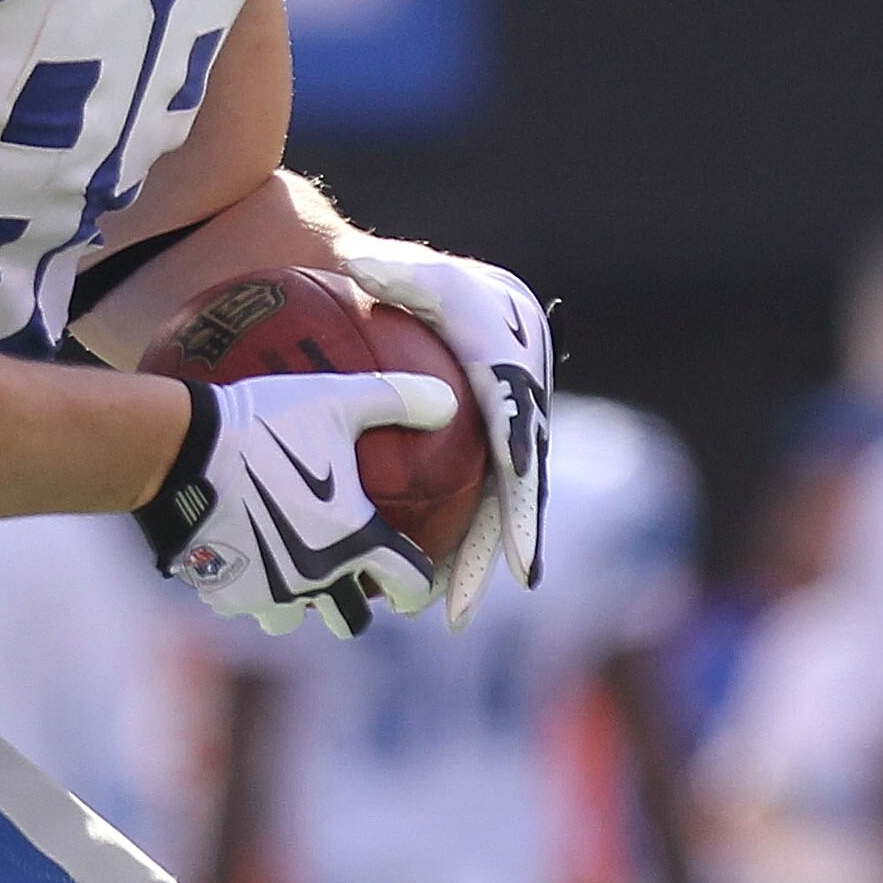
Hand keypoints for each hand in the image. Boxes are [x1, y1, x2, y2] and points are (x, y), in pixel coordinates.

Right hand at [135, 368, 459, 631]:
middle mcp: (314, 579)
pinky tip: (234, 559)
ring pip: (288, 619)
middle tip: (353, 589)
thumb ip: (394, 400)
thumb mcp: (335, 399)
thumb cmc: (265, 423)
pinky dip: (241, 586)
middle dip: (355, 609)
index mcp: (353, 541)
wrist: (181, 452)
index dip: (420, 587)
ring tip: (287, 576)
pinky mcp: (218, 591)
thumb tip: (448, 401)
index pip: (408, 581)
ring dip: (293, 603)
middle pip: (350, 621)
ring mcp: (264, 591)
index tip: (417, 586)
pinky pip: (236, 601)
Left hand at [337, 238, 552, 625]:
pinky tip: (418, 584)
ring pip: (496, 504)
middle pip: (516, 485)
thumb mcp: (402, 272)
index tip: (514, 550)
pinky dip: (451, 540)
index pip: (517, 434)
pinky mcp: (484, 448)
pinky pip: (470, 501)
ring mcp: (508, 427)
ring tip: (446, 611)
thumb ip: (390, 274)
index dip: (518, 496)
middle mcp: (522, 398)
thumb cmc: (398, 279)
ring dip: (475, 559)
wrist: (406, 290)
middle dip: (504, 548)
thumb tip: (360, 272)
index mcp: (514, 357)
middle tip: (465, 601)